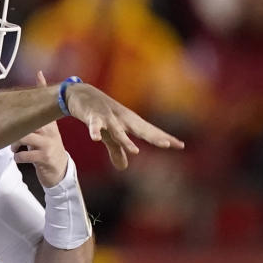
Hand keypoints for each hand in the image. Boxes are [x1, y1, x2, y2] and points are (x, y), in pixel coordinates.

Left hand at [14, 71, 69, 186]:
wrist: (60, 171)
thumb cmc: (48, 148)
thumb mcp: (46, 132)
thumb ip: (37, 119)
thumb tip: (27, 106)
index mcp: (49, 124)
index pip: (47, 103)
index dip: (43, 88)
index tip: (39, 74)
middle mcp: (50, 132)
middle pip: (31, 120)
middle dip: (16, 122)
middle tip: (7, 127)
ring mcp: (48, 144)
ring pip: (24, 137)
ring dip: (14, 144)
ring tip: (14, 148)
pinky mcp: (44, 158)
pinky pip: (25, 155)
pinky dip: (17, 157)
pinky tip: (18, 158)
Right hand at [63, 82, 184, 169]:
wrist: (81, 94)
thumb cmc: (100, 115)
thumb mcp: (109, 135)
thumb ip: (117, 151)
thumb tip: (123, 168)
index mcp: (130, 123)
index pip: (150, 132)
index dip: (163, 138)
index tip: (181, 145)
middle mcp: (123, 119)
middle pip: (141, 129)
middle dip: (154, 137)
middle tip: (167, 144)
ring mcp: (108, 117)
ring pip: (118, 131)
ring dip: (125, 141)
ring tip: (134, 151)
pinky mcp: (93, 116)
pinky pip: (94, 125)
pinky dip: (95, 131)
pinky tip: (95, 138)